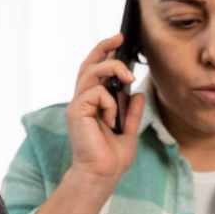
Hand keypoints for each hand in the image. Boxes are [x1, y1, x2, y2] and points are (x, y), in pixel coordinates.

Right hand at [65, 34, 146, 189]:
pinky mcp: (77, 111)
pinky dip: (110, 103)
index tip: (119, 39)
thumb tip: (138, 94)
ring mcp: (77, 106)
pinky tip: (112, 120)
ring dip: (114, 70)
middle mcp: (81, 102)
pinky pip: (97, 93)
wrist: (102, 175)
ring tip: (129, 79)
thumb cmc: (111, 158)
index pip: (93, 71)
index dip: (103, 52)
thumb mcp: (129, 131)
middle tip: (121, 38)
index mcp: (91, 104)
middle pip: (88, 64)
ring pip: (92, 72)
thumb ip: (133, 113)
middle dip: (104, 47)